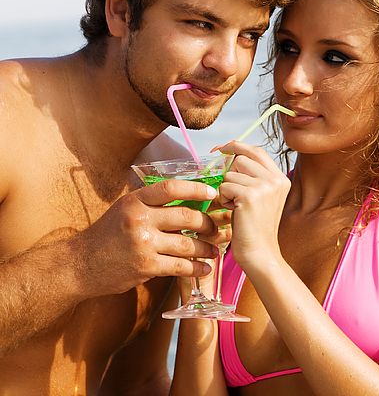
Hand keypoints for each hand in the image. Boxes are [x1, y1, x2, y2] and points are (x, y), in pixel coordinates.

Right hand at [72, 179, 218, 297]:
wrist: (81, 264)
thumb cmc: (107, 234)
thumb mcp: (124, 208)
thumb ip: (150, 203)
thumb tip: (186, 200)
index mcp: (135, 200)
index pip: (171, 188)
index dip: (195, 189)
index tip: (212, 193)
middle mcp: (139, 218)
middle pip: (186, 216)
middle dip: (207, 223)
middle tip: (217, 227)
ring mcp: (143, 243)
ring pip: (186, 243)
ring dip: (206, 247)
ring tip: (215, 250)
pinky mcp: (145, 266)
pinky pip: (179, 266)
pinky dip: (196, 268)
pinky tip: (205, 268)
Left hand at [217, 141, 290, 271]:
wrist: (260, 253)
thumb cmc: (254, 226)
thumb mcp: (261, 196)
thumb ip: (253, 175)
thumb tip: (229, 154)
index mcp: (281, 178)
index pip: (256, 150)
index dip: (237, 146)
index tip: (220, 148)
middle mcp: (275, 179)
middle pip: (240, 159)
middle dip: (230, 174)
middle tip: (234, 194)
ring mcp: (264, 186)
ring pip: (230, 173)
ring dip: (227, 189)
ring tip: (237, 206)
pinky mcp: (250, 195)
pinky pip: (225, 186)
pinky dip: (223, 198)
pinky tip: (234, 211)